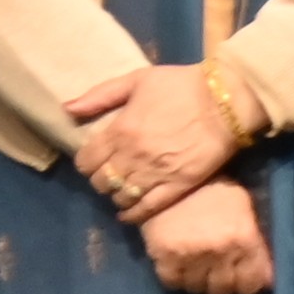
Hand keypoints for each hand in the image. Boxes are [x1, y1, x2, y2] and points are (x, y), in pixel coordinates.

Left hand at [61, 59, 240, 221]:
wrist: (226, 102)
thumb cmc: (182, 86)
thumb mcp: (138, 79)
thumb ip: (100, 95)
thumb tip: (67, 109)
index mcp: (120, 130)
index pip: (86, 160)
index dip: (86, 162)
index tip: (94, 159)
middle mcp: (132, 157)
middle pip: (101, 181)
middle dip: (100, 178)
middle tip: (109, 173)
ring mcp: (154, 175)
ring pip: (120, 197)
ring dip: (116, 195)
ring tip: (122, 189)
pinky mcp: (177, 187)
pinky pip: (146, 208)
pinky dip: (132, 214)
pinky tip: (128, 213)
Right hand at [137, 178, 269, 293]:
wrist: (171, 174)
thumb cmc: (213, 189)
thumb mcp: (243, 207)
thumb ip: (257, 243)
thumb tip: (268, 279)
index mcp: (244, 237)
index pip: (251, 283)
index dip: (247, 283)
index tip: (241, 278)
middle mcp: (220, 250)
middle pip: (223, 289)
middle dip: (222, 282)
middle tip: (217, 270)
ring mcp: (190, 255)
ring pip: (197, 288)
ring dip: (198, 280)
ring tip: (197, 264)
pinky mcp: (163, 256)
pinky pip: (172, 282)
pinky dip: (176, 276)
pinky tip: (178, 262)